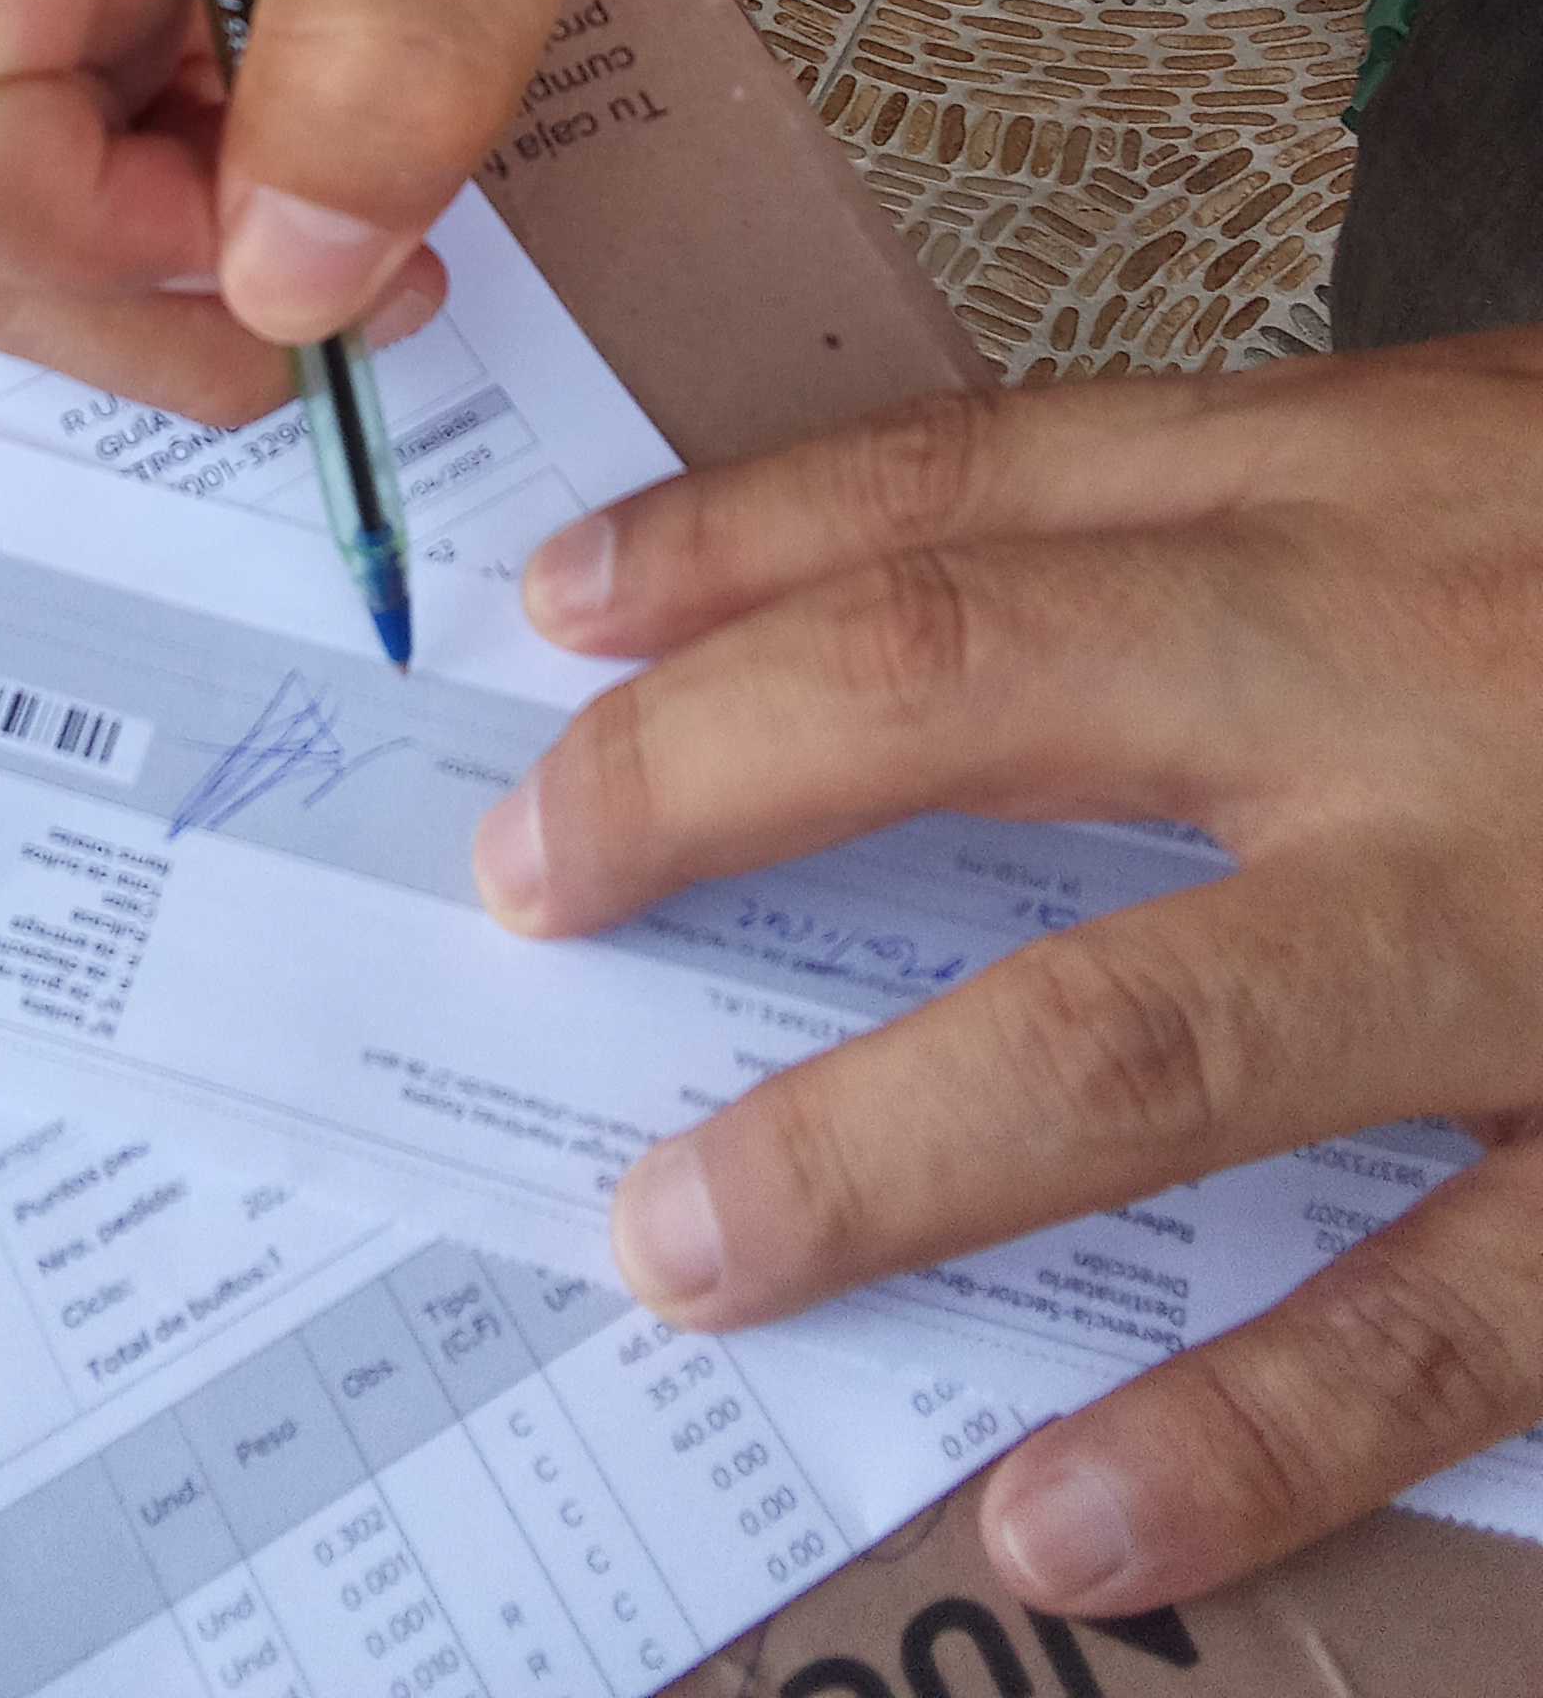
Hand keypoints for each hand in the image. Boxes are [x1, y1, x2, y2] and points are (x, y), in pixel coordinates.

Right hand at [0, 0, 702, 415]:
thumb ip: (385, 78)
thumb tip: (279, 286)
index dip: (71, 238)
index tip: (272, 243)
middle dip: (98, 296)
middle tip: (335, 301)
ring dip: (121, 275)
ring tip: (330, 244)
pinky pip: (23, 139)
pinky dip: (144, 210)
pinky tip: (291, 172)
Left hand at [472, 333, 1542, 1614]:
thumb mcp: (1503, 457)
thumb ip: (1265, 518)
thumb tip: (962, 616)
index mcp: (1375, 477)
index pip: (980, 477)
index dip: (741, 539)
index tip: (556, 612)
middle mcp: (1415, 666)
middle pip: (983, 681)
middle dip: (719, 780)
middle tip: (525, 882)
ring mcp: (1532, 918)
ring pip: (1147, 1027)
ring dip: (886, 1142)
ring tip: (683, 1241)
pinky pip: (1434, 1312)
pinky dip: (1240, 1427)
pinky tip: (1061, 1510)